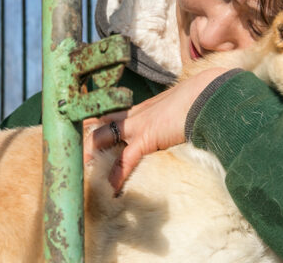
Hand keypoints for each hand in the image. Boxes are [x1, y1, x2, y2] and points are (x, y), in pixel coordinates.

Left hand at [86, 67, 228, 192]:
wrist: (212, 93)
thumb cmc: (206, 96)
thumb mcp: (186, 104)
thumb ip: (178, 114)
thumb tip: (185, 121)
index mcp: (144, 105)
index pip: (113, 113)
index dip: (97, 121)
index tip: (85, 128)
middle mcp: (136, 112)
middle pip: (99, 121)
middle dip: (84, 136)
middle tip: (70, 150)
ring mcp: (138, 123)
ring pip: (102, 136)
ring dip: (90, 153)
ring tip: (80, 170)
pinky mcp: (146, 137)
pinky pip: (126, 159)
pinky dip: (117, 176)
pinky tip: (112, 190)